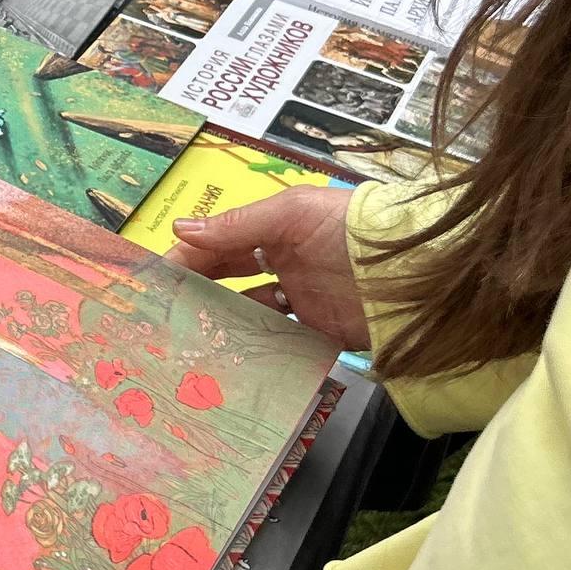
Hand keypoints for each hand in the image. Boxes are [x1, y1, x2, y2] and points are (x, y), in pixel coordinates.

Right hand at [167, 185, 369, 349]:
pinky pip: (279, 342)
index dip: (187, 258)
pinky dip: (255, 347)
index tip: (155, 279)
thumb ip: (237, 225)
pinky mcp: (320, 332)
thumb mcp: (292, 214)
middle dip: (196, 291)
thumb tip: (179, 230)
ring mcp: (301, 299)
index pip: (220, 243)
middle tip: (162, 312)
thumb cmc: (351, 229)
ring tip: (189, 338)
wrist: (416, 271)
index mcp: (277, 229)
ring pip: (249, 312)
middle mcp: (285, 263)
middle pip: (229, 278)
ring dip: (222, 321)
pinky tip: (231, 355)